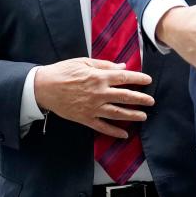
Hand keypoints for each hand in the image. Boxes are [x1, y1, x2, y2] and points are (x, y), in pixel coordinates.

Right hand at [34, 57, 153, 138]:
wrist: (44, 87)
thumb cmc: (63, 71)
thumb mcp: (83, 62)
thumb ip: (104, 65)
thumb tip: (122, 67)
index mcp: (99, 77)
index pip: (124, 77)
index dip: (138, 78)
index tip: (148, 80)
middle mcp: (99, 93)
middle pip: (125, 97)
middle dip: (141, 99)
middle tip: (151, 101)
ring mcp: (93, 107)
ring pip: (117, 113)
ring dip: (132, 115)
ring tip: (143, 116)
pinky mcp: (86, 118)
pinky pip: (102, 127)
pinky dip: (114, 132)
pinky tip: (124, 134)